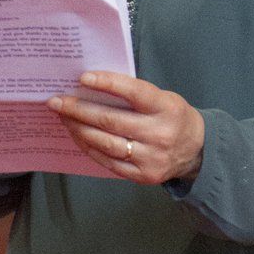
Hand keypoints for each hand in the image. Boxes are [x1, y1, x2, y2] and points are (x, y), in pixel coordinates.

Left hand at [49, 72, 204, 185]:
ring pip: (106, 143)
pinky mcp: (143, 175)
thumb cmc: (172, 117)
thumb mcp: (163, 98)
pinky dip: (89, 147)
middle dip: (79, 110)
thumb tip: (92, 87)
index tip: (83, 77)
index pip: (134, 92)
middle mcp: (159, 134)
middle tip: (57, 101)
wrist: (196, 150)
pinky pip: (108, 162)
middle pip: (111, 121)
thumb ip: (134, 94)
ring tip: (64, 118)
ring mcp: (151, 157)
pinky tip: (78, 136)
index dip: (107, 83)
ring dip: (79, 129)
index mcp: (166, 108)